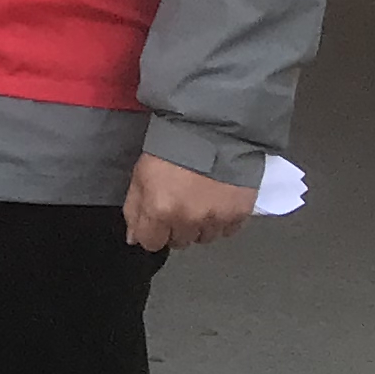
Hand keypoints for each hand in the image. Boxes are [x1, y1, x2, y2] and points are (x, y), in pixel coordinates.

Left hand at [124, 153, 253, 251]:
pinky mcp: (239, 213)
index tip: (156, 222)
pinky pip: (228, 231)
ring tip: (199, 202)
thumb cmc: (172, 149)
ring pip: (204, 238)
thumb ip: (135, 210)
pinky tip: (217, 202)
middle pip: (179, 242)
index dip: (151, 232)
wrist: (212, 130)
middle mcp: (189, 219)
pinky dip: (222, 221)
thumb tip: (135, 238)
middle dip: (176, 227)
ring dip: (200, 226)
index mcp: (160, 210)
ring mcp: (216, 218)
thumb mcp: (141, 175)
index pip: (151, 243)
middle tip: (179, 205)